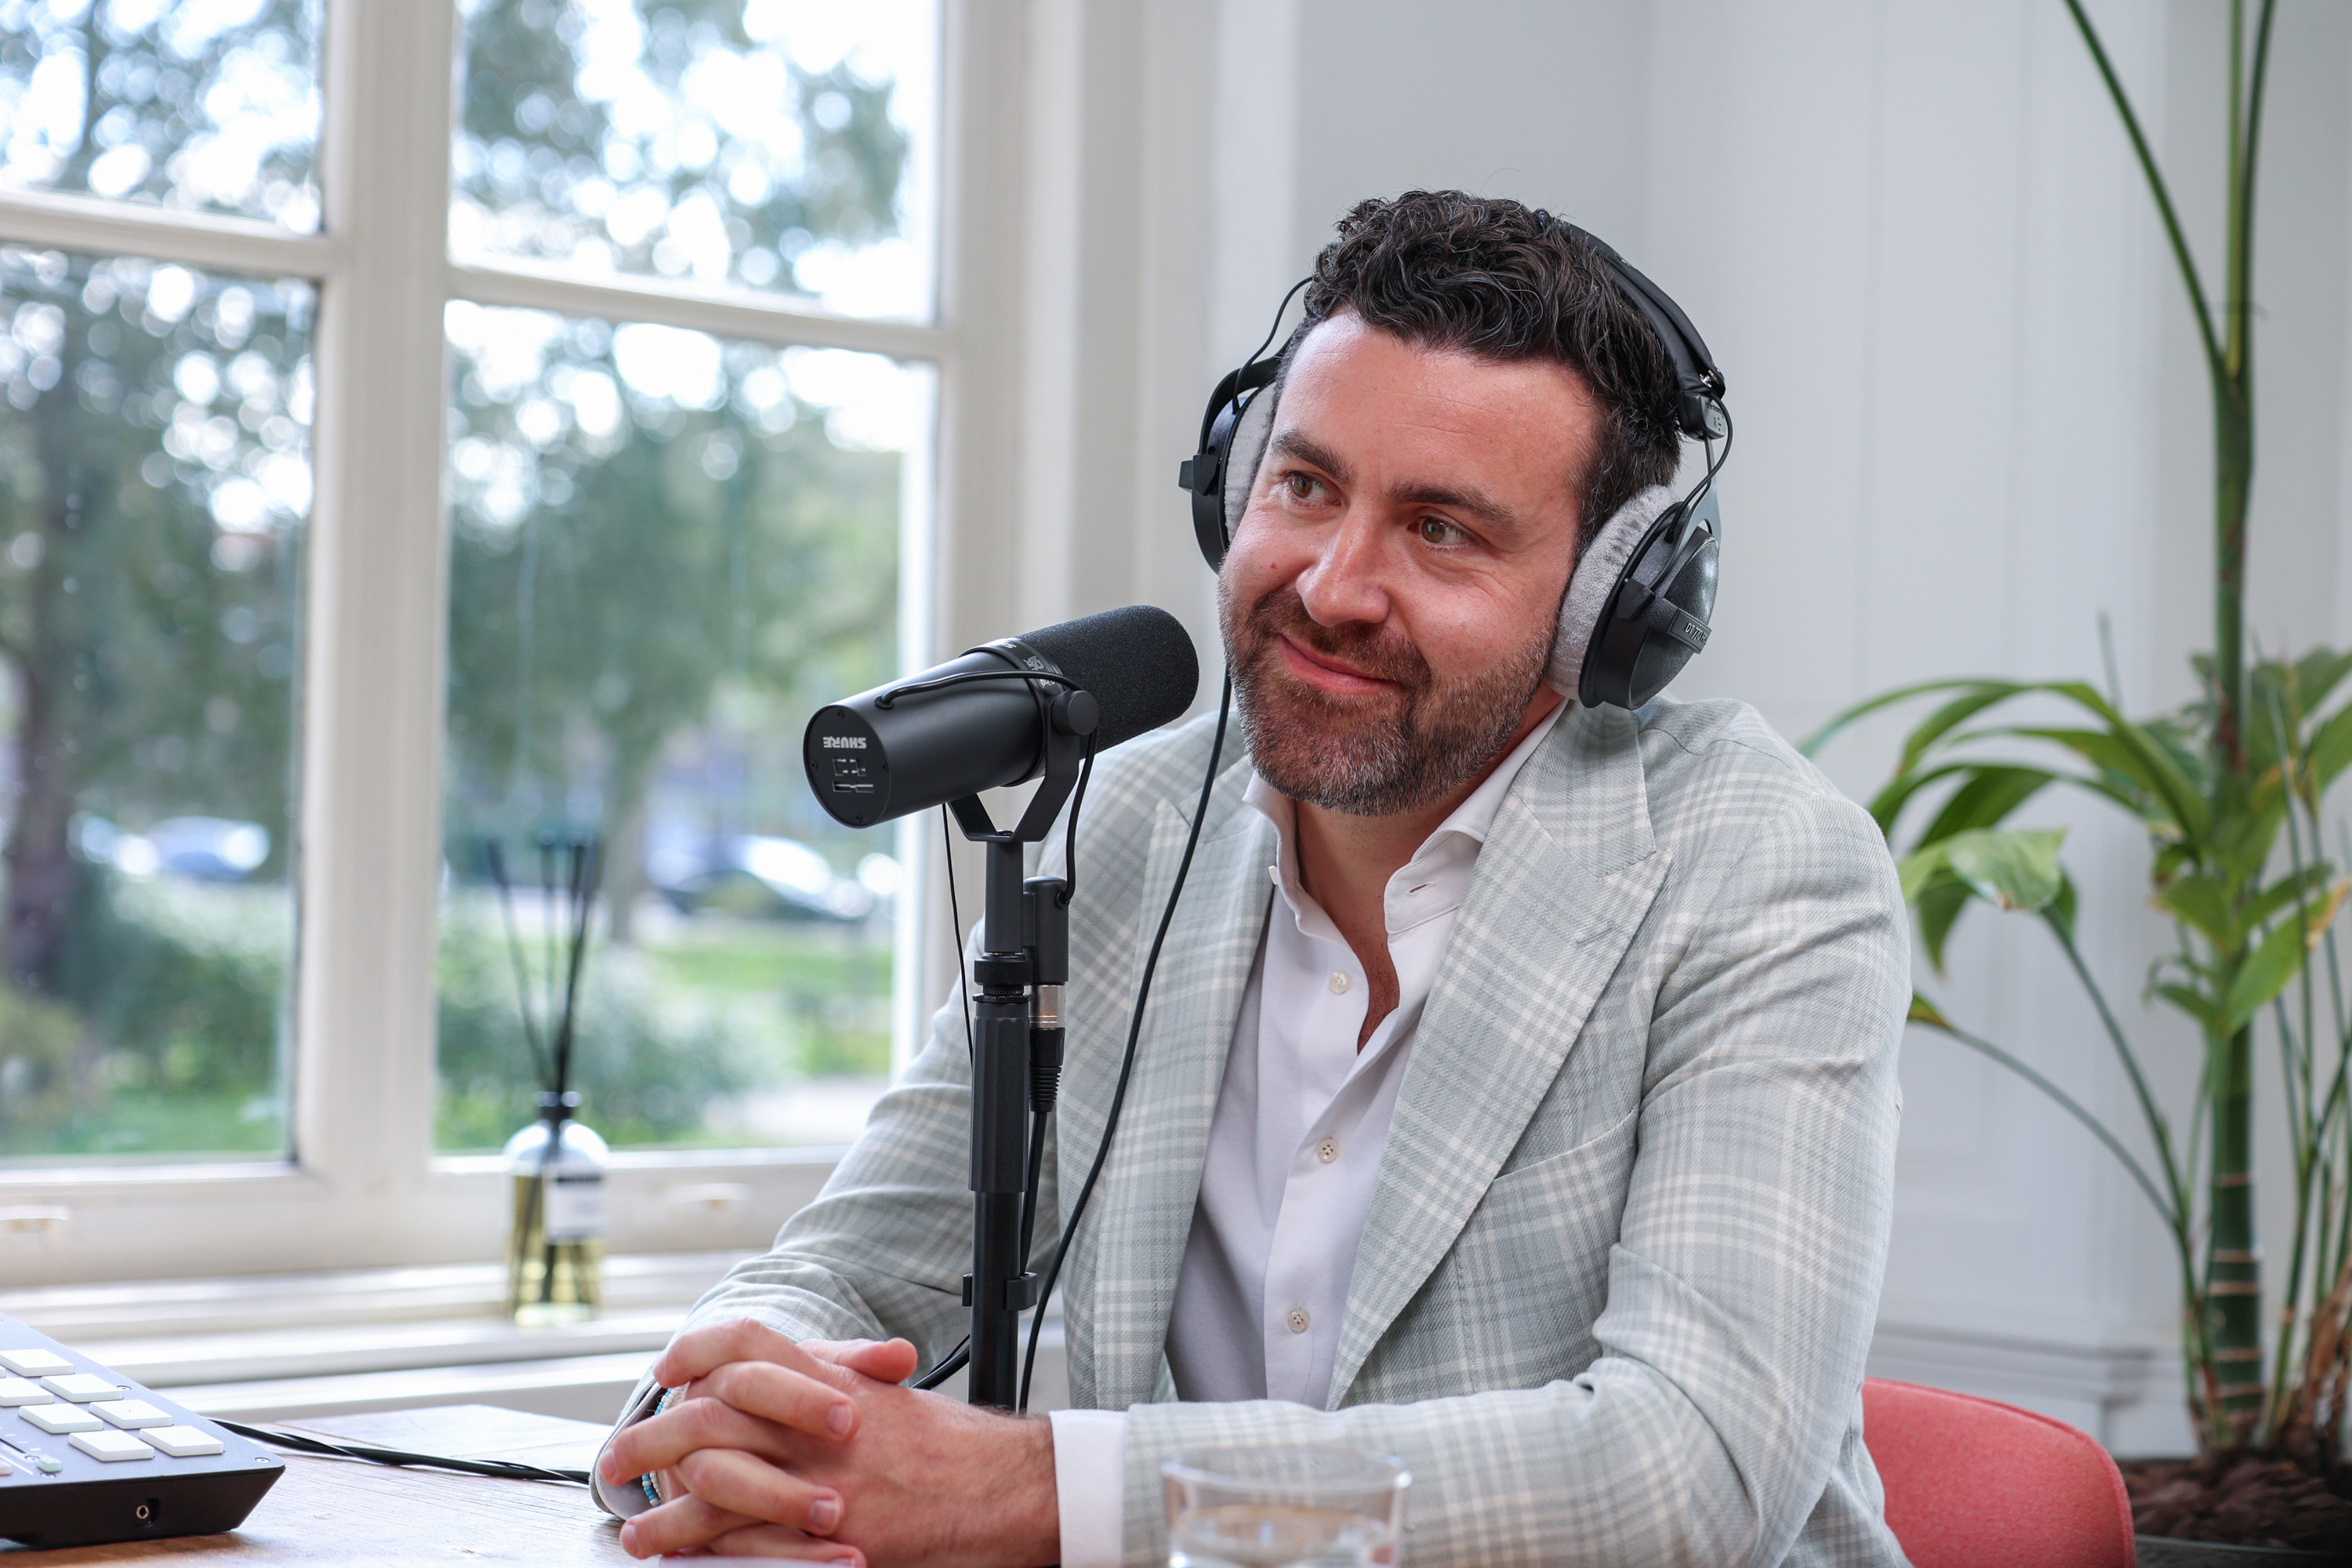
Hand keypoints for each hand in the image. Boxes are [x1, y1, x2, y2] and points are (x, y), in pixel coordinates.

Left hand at [602, 1321, 1058, 1566]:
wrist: (997, 1489)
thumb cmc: (949, 1445)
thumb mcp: (889, 1393)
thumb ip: (839, 1371)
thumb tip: (796, 1359)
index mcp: (829, 1380)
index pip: (746, 1343)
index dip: (697, 1349)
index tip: (666, 1371)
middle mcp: (815, 1426)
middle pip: (707, 1417)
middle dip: (650, 1441)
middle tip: (616, 1459)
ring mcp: (818, 1482)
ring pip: (714, 1487)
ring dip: (663, 1510)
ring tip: (634, 1528)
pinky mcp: (824, 1538)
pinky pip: (745, 1546)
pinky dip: (702, 1553)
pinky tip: (678, 1559)